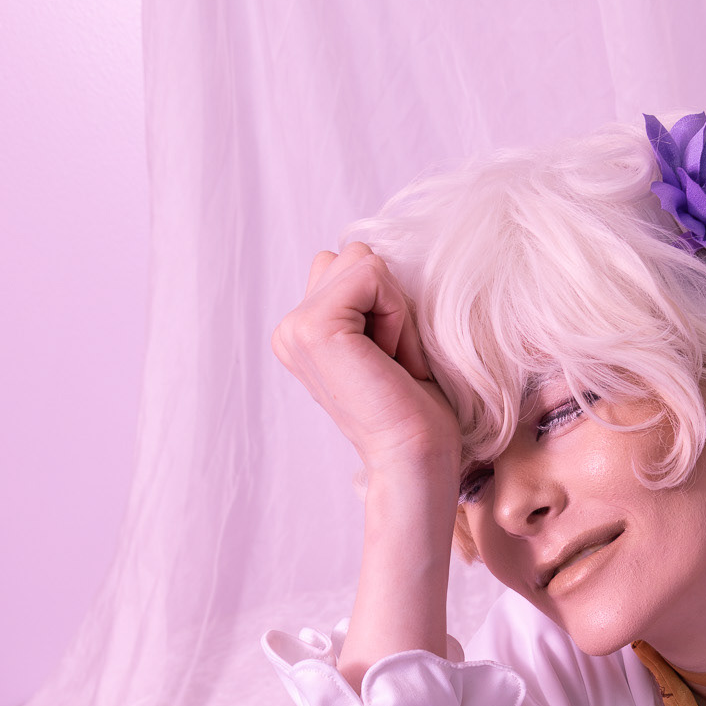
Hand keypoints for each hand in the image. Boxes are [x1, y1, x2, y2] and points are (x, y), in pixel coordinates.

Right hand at [271, 243, 461, 513]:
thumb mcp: (386, 338)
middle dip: (389, 300)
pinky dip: (396, 314)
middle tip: (394, 361)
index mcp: (302, 332)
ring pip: (363, 261)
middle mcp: (289, 329)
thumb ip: (364, 297)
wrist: (416, 459)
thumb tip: (367, 247)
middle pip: (354, 255)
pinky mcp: (313, 328)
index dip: (388, 304)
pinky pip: (372, 275)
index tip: (392, 360)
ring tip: (393, 362)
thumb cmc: (416, 410)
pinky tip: (392, 361)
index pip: (352, 265)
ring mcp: (294, 328)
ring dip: (394, 308)